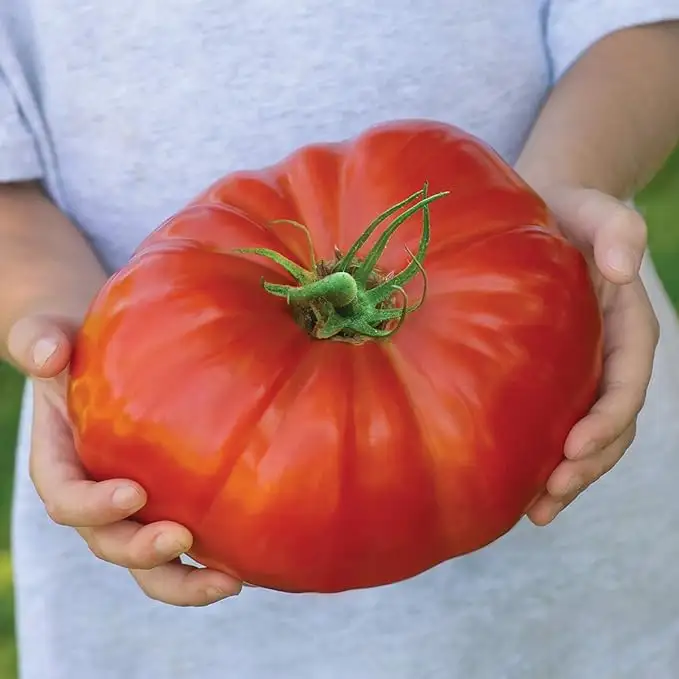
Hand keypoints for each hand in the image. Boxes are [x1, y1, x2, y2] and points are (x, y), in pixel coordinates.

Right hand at [8, 314, 241, 604]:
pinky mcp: (169, 502)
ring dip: (184, 578)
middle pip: (108, 542)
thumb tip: (47, 353)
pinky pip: (186, 541)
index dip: (92, 505)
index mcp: (61, 462)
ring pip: (148, 562)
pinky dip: (211, 559)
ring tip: (228, 581)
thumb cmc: (79, 346)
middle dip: (141, 551)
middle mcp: (95, 494)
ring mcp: (134, 505)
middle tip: (180, 538)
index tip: (132, 492)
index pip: (65, 496)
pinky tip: (247, 562)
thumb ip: (39, 341)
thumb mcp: (51, 335)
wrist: (106, 356)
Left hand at [526, 186, 659, 524]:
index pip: (627, 382)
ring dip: (566, 477)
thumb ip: (617, 229)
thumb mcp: (594, 210)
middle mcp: (608, 356)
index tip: (574, 445)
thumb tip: (622, 268)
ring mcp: (581, 371)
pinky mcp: (550, 377)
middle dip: (586, 465)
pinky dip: (542, 458)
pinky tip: (515, 486)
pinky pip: (553, 423)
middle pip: (611, 424)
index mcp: (626, 326)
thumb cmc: (568, 211)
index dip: (608, 419)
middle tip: (548, 497)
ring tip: (535, 511)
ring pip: (586, 436)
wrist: (543, 215)